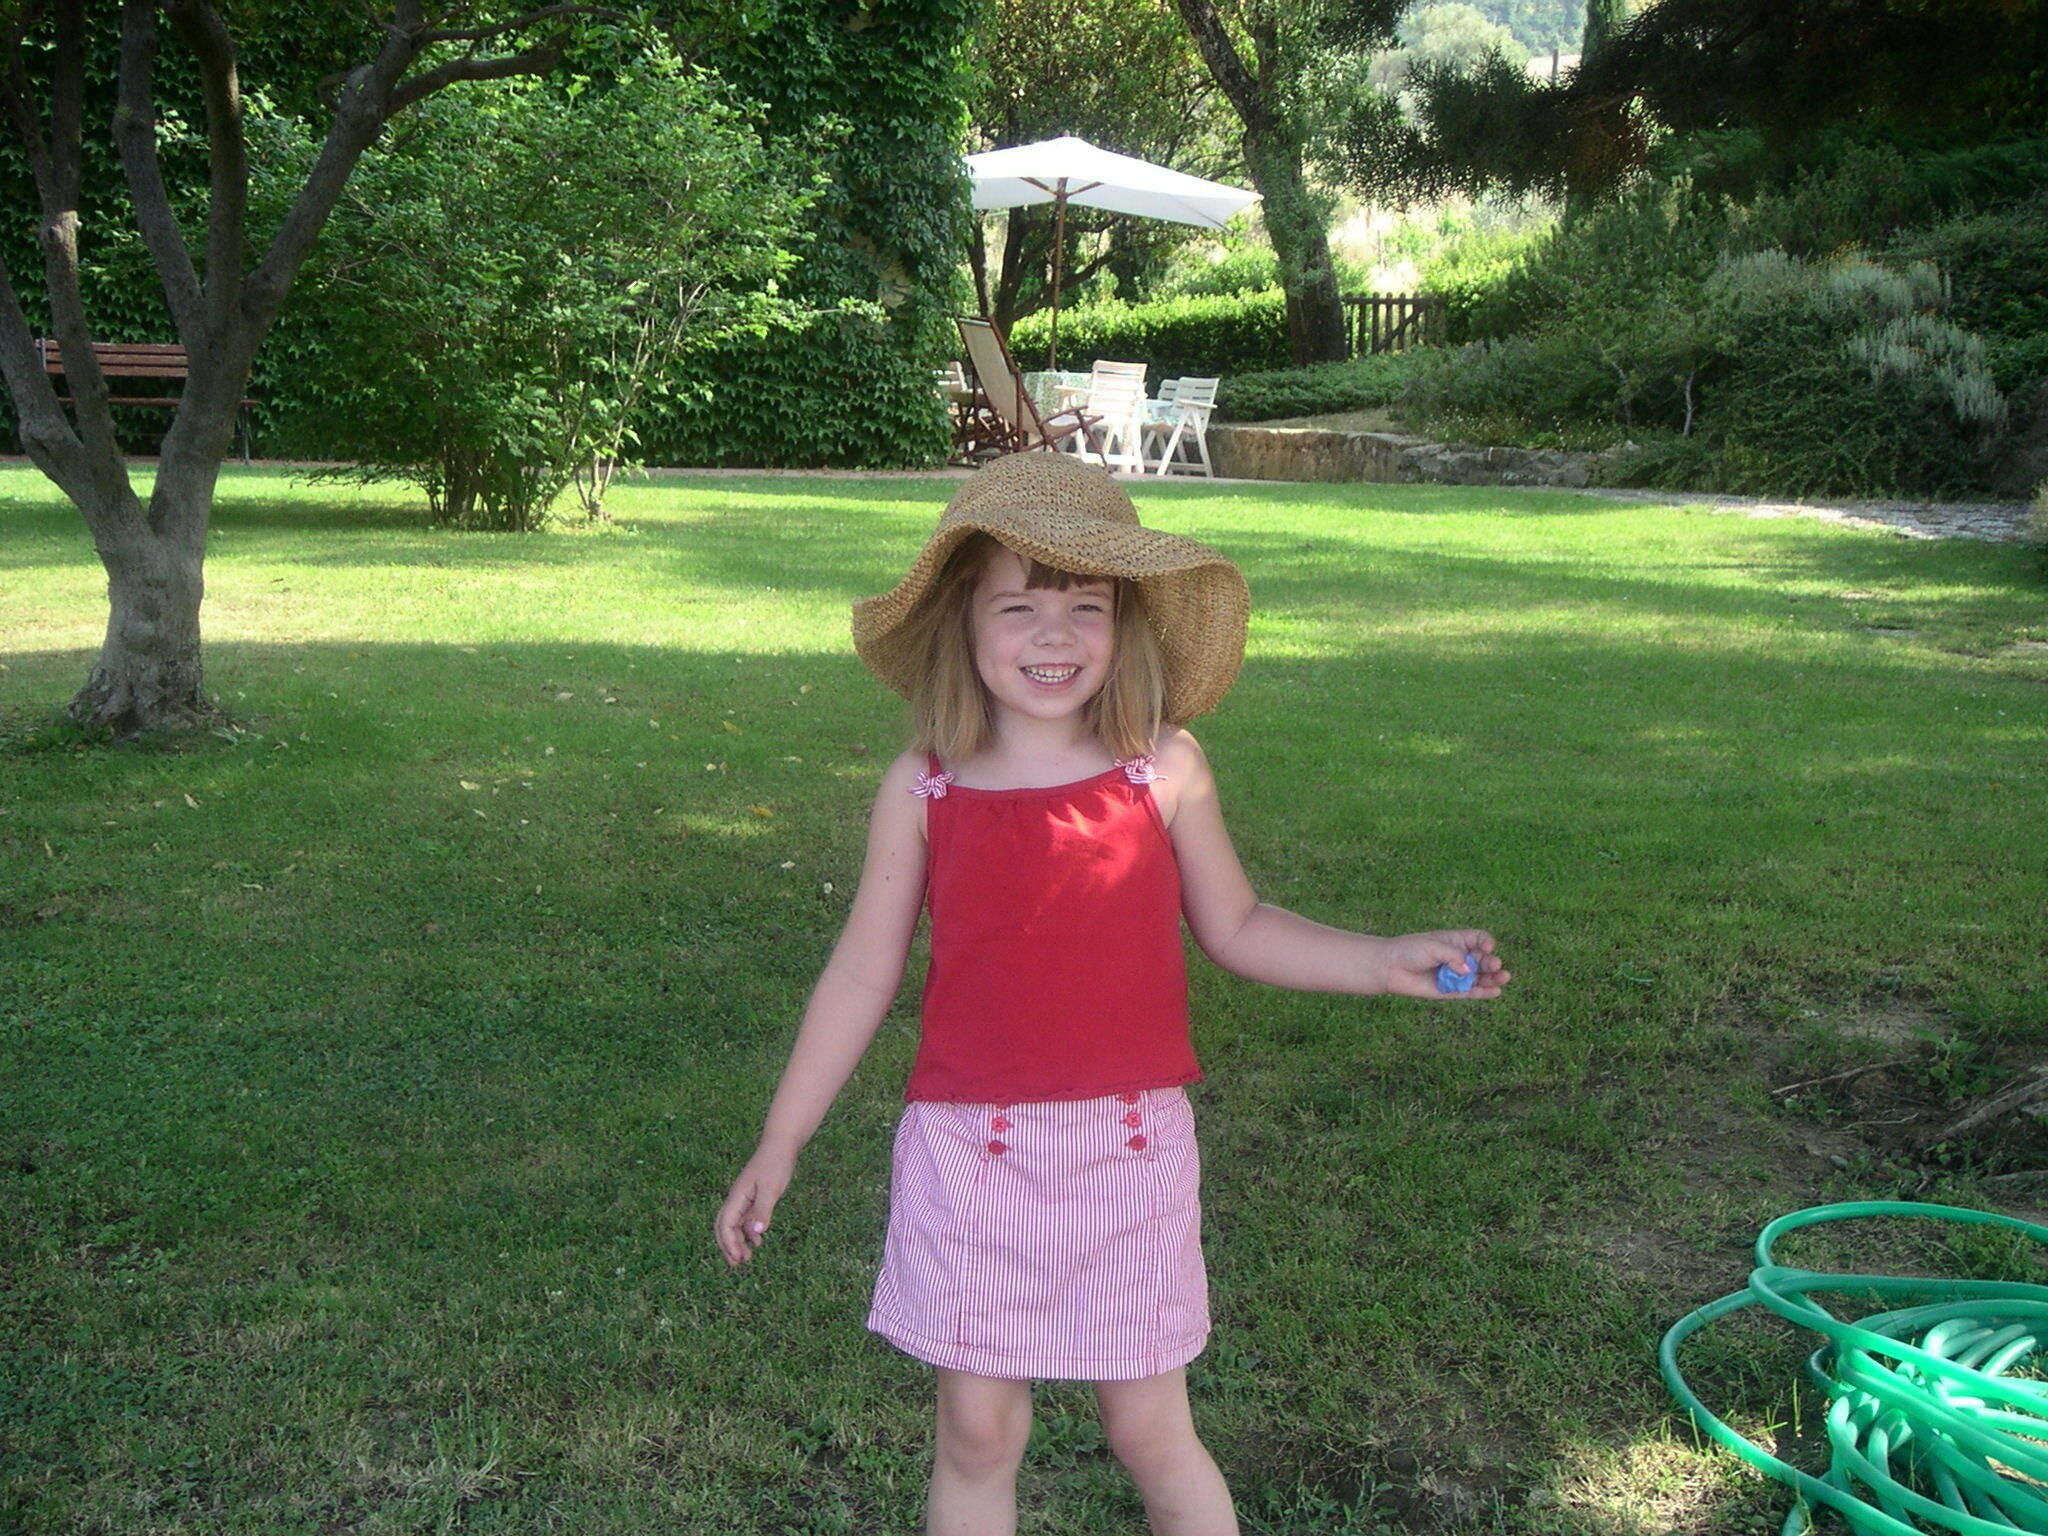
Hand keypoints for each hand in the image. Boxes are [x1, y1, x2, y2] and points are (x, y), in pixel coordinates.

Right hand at [715, 1148, 795, 1267]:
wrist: (781, 1144)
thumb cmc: (776, 1163)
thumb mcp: (772, 1188)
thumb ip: (763, 1209)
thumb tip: (756, 1232)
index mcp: (737, 1196)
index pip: (725, 1224)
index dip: (728, 1243)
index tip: (737, 1259)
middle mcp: (737, 1198)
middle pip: (724, 1226)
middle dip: (727, 1246)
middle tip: (736, 1264)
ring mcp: (744, 1198)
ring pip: (734, 1224)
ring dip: (737, 1241)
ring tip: (746, 1259)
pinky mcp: (754, 1197)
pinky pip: (745, 1219)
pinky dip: (748, 1232)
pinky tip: (757, 1242)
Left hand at [1378, 930, 1509, 998]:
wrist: (1390, 968)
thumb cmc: (1409, 951)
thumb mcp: (1433, 946)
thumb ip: (1453, 957)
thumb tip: (1468, 971)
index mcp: (1455, 941)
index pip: (1479, 939)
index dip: (1486, 943)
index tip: (1488, 947)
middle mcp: (1459, 958)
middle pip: (1482, 959)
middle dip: (1491, 962)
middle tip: (1495, 965)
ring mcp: (1455, 975)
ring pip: (1479, 977)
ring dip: (1492, 978)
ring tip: (1504, 978)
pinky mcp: (1450, 991)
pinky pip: (1470, 992)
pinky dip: (1483, 992)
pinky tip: (1496, 992)